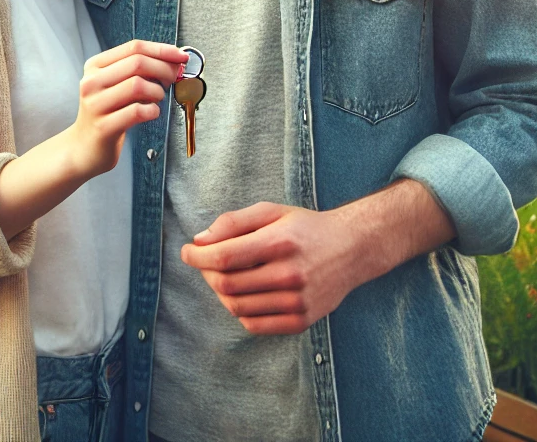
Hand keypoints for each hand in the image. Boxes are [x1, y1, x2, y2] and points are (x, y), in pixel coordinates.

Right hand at [70, 39, 186, 178]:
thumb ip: (138, 70)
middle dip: (164, 69)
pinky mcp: (104, 126)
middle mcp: (92, 82)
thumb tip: (173, 59)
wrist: (84, 148)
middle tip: (174, 79)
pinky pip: (137, 111)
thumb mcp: (115, 85)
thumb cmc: (107, 113)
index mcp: (95, 66)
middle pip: (138, 63)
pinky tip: (151, 112)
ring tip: (157, 98)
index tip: (181, 56)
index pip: (134, 47)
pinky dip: (152, 110)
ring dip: (157, 91)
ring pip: (138, 85)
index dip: (162, 50)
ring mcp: (96, 104)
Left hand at [180, 201, 357, 335]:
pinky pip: (254, 324)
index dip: (197, 257)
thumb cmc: (304, 227)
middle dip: (206, 273)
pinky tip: (242, 293)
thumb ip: (232, 222)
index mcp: (279, 243)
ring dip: (219, 292)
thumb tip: (200, 241)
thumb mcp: (270, 211)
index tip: (186, 251)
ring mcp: (297, 302)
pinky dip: (238, 311)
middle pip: (227, 284)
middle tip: (204, 262)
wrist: (350, 249)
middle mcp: (290, 275)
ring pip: (237, 307)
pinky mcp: (301, 321)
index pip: (224, 257)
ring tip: (223, 276)